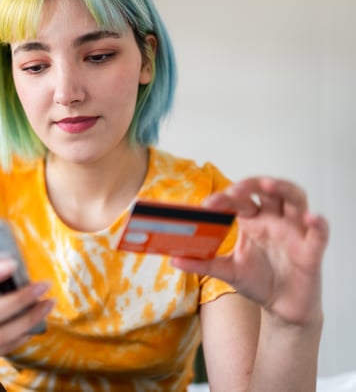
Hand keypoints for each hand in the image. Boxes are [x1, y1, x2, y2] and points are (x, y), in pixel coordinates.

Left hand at [171, 177, 328, 326]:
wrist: (282, 307)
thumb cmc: (258, 281)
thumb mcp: (227, 272)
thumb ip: (202, 264)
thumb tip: (173, 259)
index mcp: (253, 221)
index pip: (239, 200)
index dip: (224, 197)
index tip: (206, 205)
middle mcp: (274, 220)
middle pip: (267, 190)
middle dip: (251, 184)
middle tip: (233, 191)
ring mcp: (294, 231)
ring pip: (295, 198)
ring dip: (283, 188)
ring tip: (268, 185)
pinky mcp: (311, 249)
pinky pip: (319, 232)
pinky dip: (317, 223)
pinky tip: (309, 218)